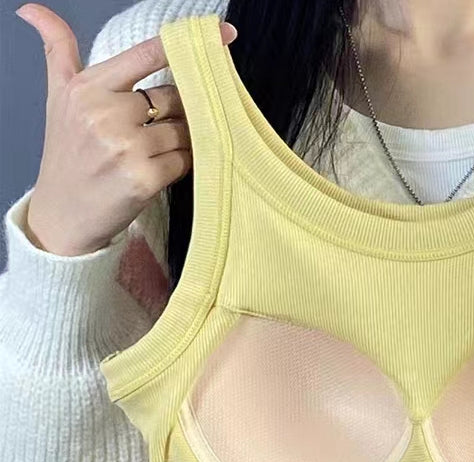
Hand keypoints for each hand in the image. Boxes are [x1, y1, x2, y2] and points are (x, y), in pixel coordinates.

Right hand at [14, 3, 236, 255]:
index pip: (145, 56)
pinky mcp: (144, 178)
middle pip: (172, 98)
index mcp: (89, 88)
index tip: (223, 32)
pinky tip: (162, 169)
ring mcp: (126, 147)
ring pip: (183, 131)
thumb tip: (32, 8)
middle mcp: (106, 113)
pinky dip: (181, 164)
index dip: (183, 45)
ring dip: (182, 141)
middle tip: (161, 127)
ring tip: (156, 151)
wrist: (63, 212)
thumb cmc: (67, 153)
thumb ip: (58, 50)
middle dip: (177, 111)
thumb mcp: (59, 98)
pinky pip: (184, 161)